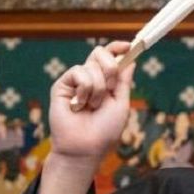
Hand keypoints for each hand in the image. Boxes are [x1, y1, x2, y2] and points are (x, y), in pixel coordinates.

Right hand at [48, 41, 134, 164]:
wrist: (86, 147)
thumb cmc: (105, 131)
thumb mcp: (121, 104)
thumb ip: (124, 81)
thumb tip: (131, 59)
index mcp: (106, 82)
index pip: (110, 57)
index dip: (118, 48)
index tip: (128, 46)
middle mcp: (90, 79)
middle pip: (100, 53)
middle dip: (110, 68)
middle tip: (110, 88)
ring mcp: (75, 82)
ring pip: (92, 65)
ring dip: (98, 89)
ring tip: (92, 107)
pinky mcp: (62, 85)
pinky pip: (78, 72)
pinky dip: (85, 90)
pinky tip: (79, 106)